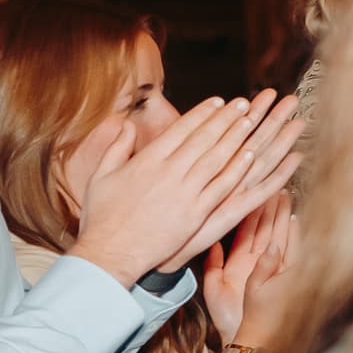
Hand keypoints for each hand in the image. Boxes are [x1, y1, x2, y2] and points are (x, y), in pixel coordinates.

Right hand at [70, 92, 302, 287]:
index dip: (202, 113)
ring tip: (251, 120)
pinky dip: (236, 170)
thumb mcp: (101, 176)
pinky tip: (250, 156)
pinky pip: (221, 187)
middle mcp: (168, 172)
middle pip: (203, 139)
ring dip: (235, 138)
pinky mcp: (196, 213)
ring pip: (216, 158)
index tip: (218, 101)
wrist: (111, 251)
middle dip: (225, 118)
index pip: (180, 130)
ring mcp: (184, 192)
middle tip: (243, 103)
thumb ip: (116, 147)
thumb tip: (125, 124)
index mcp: (146, 161)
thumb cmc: (102, 216)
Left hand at [197, 193, 295, 349]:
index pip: (246, 230)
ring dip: (280, 216)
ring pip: (278, 235)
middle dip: (268, 206)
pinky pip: (291, 252)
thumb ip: (214, 264)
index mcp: (242, 262)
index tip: (249, 192)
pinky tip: (293, 220)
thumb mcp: (214, 288)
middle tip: (271, 184)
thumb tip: (212, 242)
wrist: (248, 339)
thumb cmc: (230, 318)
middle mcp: (259, 262)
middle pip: (265, 228)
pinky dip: (292, 236)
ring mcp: (274, 268)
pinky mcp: (286, 277)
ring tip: (283, 194)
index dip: (248, 210)